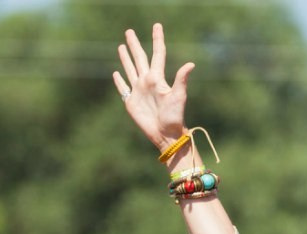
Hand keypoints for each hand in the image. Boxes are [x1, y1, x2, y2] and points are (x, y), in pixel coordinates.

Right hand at [114, 23, 193, 153]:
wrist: (166, 134)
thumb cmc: (174, 116)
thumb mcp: (178, 96)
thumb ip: (181, 80)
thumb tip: (191, 64)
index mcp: (157, 78)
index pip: (157, 54)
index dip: (157, 39)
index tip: (157, 26)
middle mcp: (147, 82)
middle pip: (139, 58)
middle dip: (134, 45)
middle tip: (129, 31)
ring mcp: (138, 91)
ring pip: (130, 69)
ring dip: (125, 58)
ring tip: (121, 46)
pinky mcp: (131, 102)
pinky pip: (123, 88)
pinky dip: (119, 81)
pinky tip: (116, 74)